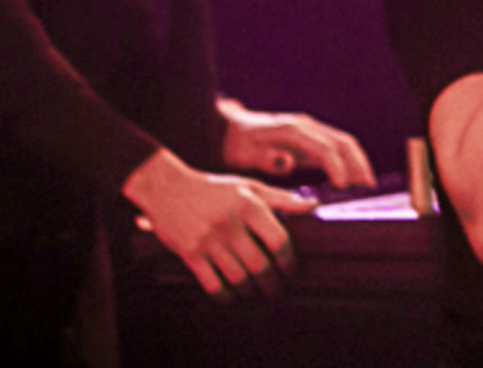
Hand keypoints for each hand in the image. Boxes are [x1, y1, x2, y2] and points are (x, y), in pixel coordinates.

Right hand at [124, 148, 317, 299]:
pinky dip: (226, 295)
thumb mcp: (249, 187)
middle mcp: (230, 223)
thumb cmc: (215, 188)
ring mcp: (209, 240)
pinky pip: (213, 284)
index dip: (288, 261)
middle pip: (260, 265)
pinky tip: (232, 295)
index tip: (290, 270)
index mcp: (249, 205)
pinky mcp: (190, 254)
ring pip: (238, 278)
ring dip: (250, 290)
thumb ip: (282, 198)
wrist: (167, 188)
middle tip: (275, 289)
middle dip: (272, 283)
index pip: (278, 241)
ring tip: (254, 291)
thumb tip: (315, 205)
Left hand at [218, 98, 376, 188]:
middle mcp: (306, 126)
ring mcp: (311, 130)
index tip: (344, 187)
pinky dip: (351, 161)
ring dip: (359, 162)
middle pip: (343, 142)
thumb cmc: (235, 145)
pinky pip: (338, 147)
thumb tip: (288, 162)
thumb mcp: (243, 155)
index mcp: (292, 130)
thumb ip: (265, 159)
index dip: (338, 167)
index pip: (325, 148)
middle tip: (369, 187)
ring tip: (368, 184)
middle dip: (359, 164)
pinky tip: (354, 178)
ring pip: (345, 143)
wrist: (228, 130)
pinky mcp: (312, 139)